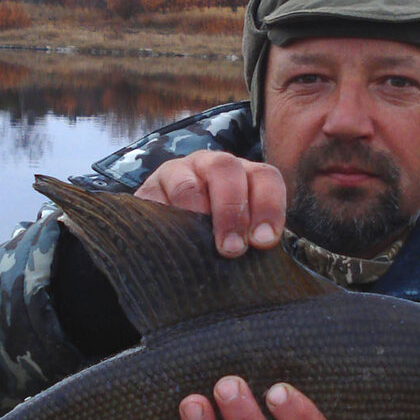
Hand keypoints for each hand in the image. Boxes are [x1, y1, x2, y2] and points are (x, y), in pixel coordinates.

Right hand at [135, 151, 285, 257]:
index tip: (264, 241)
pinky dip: (167, 219)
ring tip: (200, 243)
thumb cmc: (215, 241)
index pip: (264, 177)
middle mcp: (213, 166)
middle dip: (232, 210)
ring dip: (198, 213)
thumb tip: (265, 253)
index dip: (269, 206)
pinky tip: (174, 239)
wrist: (166, 242)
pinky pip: (157, 199)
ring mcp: (179, 172)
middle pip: (226, 169)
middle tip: (232, 248)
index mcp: (245, 176)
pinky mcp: (150, 189)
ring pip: (189, 183)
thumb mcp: (240, 237)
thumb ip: (254, 239)